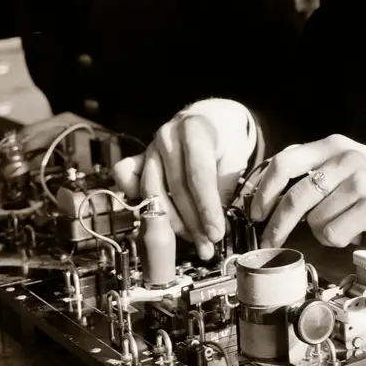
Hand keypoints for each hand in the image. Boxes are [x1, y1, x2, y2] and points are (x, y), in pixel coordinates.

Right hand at [112, 98, 255, 260]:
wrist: (210, 119)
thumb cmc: (225, 139)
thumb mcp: (235, 156)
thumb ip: (223, 185)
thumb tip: (212, 223)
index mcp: (194, 129)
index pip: (198, 175)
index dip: (206, 207)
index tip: (216, 233)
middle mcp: (167, 137)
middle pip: (175, 188)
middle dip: (192, 223)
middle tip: (207, 246)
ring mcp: (150, 148)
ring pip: (154, 193)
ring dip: (172, 223)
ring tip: (192, 241)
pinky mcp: (139, 159)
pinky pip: (130, 183)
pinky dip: (142, 204)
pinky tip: (156, 224)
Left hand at [250, 135, 365, 250]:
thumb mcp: (343, 162)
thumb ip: (311, 166)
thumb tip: (267, 187)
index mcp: (332, 145)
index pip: (285, 163)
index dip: (264, 190)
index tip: (256, 212)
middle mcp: (347, 158)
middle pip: (296, 196)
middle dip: (277, 223)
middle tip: (269, 239)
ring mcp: (363, 181)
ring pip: (315, 220)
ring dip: (319, 231)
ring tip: (338, 223)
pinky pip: (334, 233)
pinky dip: (336, 239)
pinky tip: (350, 231)